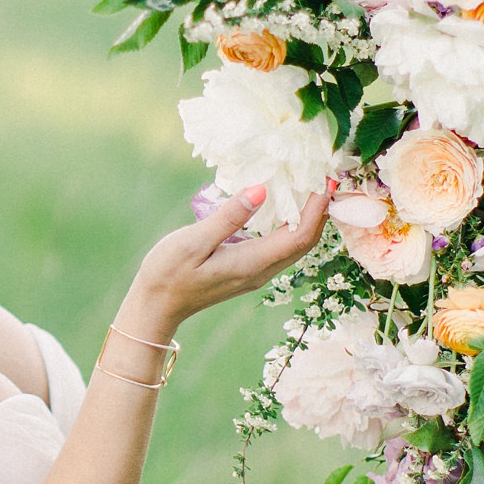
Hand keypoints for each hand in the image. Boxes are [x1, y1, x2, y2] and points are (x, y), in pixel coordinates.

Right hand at [135, 181, 335, 331]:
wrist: (156, 306)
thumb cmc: (168, 273)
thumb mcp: (193, 241)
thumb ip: (229, 216)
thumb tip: (261, 190)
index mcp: (252, 263)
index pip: (300, 235)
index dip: (318, 208)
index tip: (328, 180)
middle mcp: (262, 271)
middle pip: (306, 241)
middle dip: (320, 210)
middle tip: (327, 176)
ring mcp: (256, 273)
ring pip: (295, 245)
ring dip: (308, 217)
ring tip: (312, 186)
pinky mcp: (248, 270)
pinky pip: (281, 247)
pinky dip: (291, 224)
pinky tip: (285, 205)